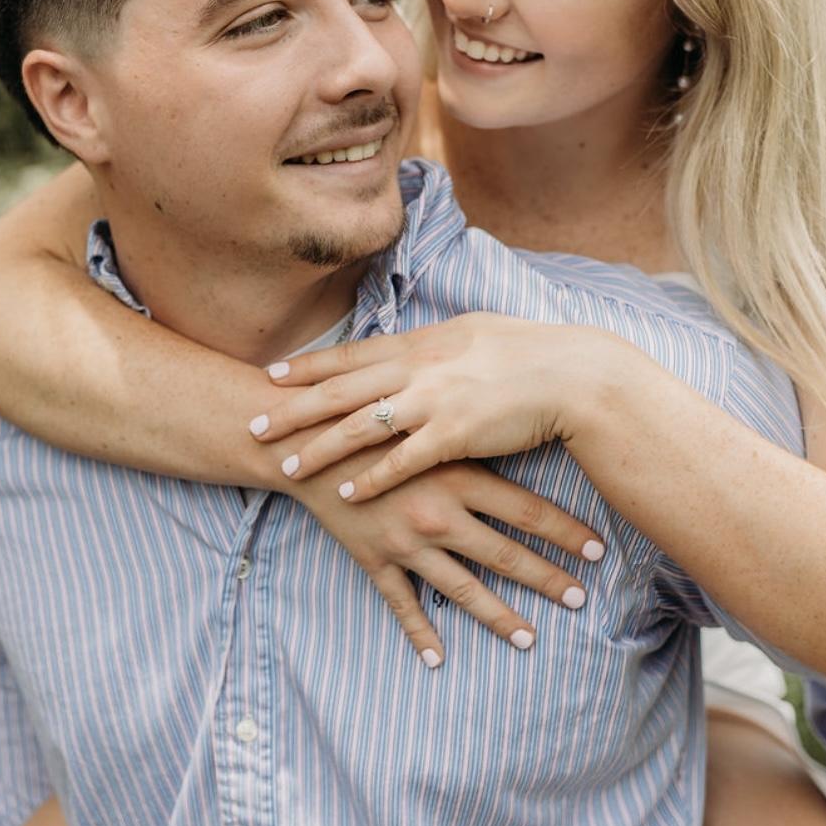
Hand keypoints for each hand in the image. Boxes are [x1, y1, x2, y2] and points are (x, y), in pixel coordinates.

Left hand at [252, 315, 610, 500]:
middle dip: (293, 409)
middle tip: (254, 424)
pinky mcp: (454, 434)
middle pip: (340, 389)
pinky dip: (369, 477)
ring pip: (360, 426)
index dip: (309, 366)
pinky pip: (400, 460)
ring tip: (287, 467)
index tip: (272, 374)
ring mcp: (433, 400)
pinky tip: (344, 492)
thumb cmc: (528, 354)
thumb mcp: (473, 333)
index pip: (351, 355)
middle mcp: (418, 368)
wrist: (571, 375)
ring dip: (320, 448)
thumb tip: (413, 345)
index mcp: (421, 342)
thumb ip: (435, 344)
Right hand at [289, 445, 603, 663]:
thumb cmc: (372, 421)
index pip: (525, 511)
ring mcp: (406, 542)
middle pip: (504, 555)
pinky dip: (419, 634)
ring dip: (498, 616)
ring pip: (462, 589)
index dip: (564, 532)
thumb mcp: (427, 418)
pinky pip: (401, 604)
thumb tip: (525, 422)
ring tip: (530, 638)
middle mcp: (438, 514)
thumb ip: (471, 428)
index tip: (598, 551)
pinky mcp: (374, 559)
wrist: (304, 442)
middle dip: (547, 579)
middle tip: (580, 599)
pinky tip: (438, 660)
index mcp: (457, 476)